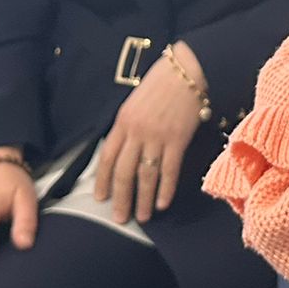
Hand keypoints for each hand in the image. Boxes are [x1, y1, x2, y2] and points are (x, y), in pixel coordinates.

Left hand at [91, 44, 205, 222]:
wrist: (188, 69)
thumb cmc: (162, 82)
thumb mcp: (134, 102)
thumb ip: (127, 126)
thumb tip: (122, 150)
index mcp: (123, 121)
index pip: (107, 156)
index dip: (103, 180)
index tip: (101, 197)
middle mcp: (137, 132)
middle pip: (124, 172)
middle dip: (121, 198)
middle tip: (120, 218)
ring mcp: (157, 137)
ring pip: (146, 175)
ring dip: (144, 200)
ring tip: (143, 217)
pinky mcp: (177, 140)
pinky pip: (169, 170)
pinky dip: (166, 189)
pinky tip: (163, 203)